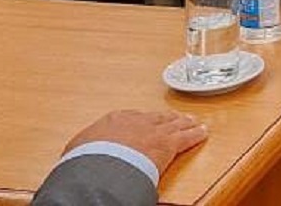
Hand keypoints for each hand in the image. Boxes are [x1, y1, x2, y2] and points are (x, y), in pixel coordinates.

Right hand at [63, 110, 207, 177]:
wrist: (102, 162)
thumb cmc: (87, 158)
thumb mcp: (77, 149)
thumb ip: (83, 147)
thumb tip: (77, 154)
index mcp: (115, 120)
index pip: (132, 118)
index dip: (142, 121)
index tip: (146, 121)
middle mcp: (137, 121)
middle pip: (156, 117)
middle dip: (166, 118)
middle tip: (175, 118)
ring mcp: (154, 130)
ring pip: (173, 124)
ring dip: (183, 122)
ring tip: (191, 121)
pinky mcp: (168, 144)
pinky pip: (186, 137)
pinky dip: (196, 135)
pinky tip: (203, 132)